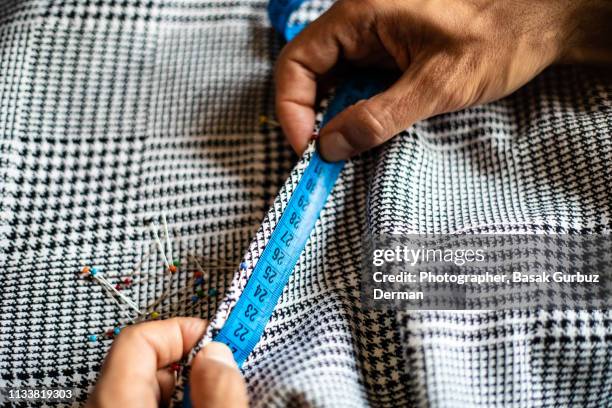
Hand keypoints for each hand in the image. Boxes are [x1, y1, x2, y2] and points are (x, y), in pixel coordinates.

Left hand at [86, 318, 247, 407]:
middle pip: (144, 363)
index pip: (138, 337)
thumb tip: (218, 356)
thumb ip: (216, 395)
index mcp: (114, 401)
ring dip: (185, 389)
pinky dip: (173, 406)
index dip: (182, 330)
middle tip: (225, 375)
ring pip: (146, 389)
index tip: (219, 341)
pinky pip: (142, 406)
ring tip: (215, 399)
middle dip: (191, 363)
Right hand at [275, 0, 611, 160]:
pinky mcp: (393, 51)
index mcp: (360, 14)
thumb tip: (330, 148)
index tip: (309, 149)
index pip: (297, 63)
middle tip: (329, 158)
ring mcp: (376, 36)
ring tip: (353, 149)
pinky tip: (374, 131)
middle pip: (311, 73)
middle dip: (313, 118)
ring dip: (337, 117)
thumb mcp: (437, 84)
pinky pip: (360, 82)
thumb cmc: (498, 36)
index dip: (293, 109)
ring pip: (335, 81)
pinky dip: (359, 110)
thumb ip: (378, 117)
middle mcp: (360, 21)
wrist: (546, 17)